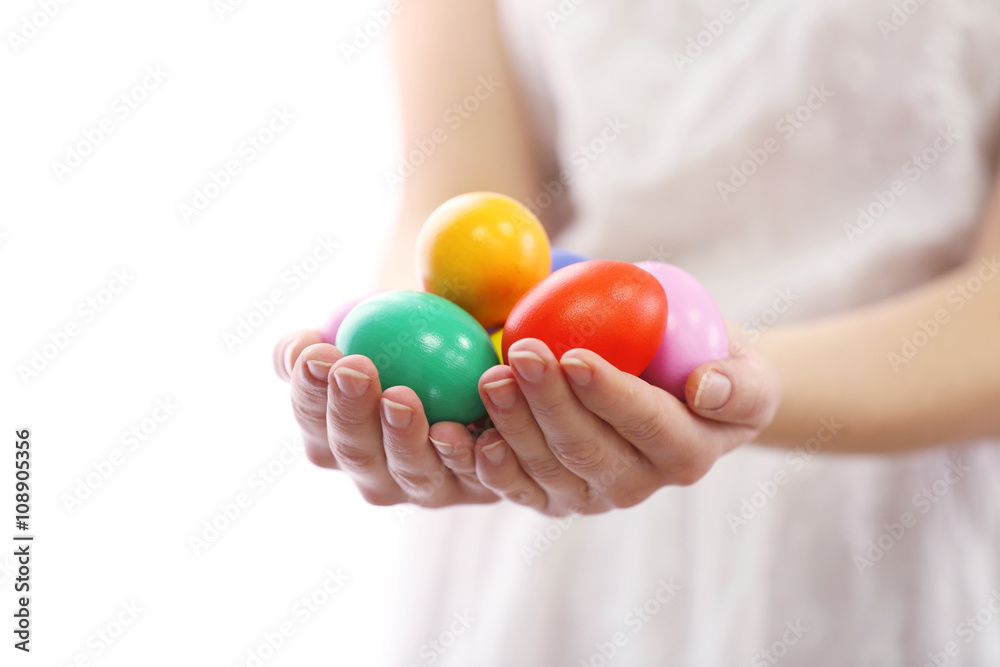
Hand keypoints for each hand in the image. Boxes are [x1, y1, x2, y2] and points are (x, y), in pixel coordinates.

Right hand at [273, 330, 498, 507]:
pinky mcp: (480, 487)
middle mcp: (376, 474)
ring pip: (414, 472)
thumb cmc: (403, 339)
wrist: (470, 352)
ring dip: (405, 438)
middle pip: (358, 456)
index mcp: (334, 441)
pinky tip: (475, 427)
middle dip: (351, 416)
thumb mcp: (359, 329)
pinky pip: (479, 475)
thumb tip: (295, 350)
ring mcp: (427, 486)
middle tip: (356, 370)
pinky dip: (474, 453)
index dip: (309, 394)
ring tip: (402, 397)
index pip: (314, 423)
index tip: (318, 354)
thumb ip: (319, 342)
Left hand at [463, 338, 780, 515]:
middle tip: (519, 354)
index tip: (575, 355)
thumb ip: (739, 383)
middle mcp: (637, 484)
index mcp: (686, 453)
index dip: (610, 395)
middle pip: (587, 451)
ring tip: (490, 379)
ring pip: (545, 470)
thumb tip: (705, 388)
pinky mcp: (550, 493)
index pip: (648, 424)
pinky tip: (459, 434)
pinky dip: (484, 462)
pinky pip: (514, 484)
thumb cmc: (710, 363)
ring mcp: (589, 495)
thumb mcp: (747, 370)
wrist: (676, 391)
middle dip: (549, 405)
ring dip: (513, 427)